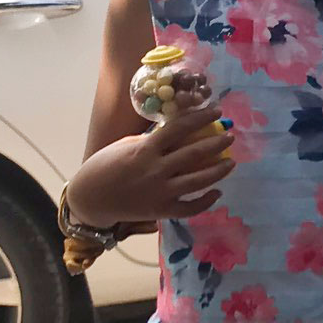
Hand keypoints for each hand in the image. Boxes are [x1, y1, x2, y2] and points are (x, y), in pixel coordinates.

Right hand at [69, 104, 235, 223]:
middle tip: (230, 137)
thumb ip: (151, 140)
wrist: (91, 198)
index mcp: (145, 149)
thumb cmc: (106, 166)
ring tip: (231, 163)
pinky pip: (189, 208)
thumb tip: (177, 130)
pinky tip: (216, 192)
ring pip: (198, 181)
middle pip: (194, 153)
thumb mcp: (126, 145)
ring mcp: (160, 192)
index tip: (216, 111)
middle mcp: (156, 170)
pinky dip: (206, 201)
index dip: (201, 117)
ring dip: (218, 171)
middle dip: (216, 143)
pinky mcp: (161, 211)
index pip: (179, 128)